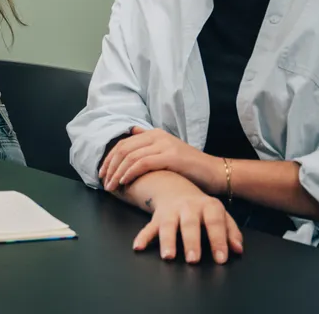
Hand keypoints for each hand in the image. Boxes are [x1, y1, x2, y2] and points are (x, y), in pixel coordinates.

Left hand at [100, 126, 224, 194]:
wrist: (215, 173)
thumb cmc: (190, 168)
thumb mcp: (166, 151)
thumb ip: (149, 144)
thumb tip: (131, 133)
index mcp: (154, 134)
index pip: (123, 144)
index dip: (110, 158)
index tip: (102, 173)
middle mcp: (157, 136)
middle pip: (124, 149)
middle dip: (110, 166)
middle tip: (103, 181)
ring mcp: (164, 145)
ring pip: (130, 156)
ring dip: (117, 172)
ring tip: (111, 186)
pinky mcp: (170, 156)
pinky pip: (143, 163)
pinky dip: (130, 173)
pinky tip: (124, 182)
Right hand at [133, 174, 243, 264]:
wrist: (176, 187)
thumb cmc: (203, 208)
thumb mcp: (220, 215)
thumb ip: (231, 231)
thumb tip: (238, 250)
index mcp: (208, 206)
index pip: (214, 223)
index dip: (218, 240)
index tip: (221, 258)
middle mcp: (188, 206)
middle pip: (190, 224)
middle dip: (191, 241)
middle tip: (193, 259)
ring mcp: (171, 211)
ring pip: (168, 225)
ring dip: (168, 241)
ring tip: (168, 256)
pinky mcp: (157, 217)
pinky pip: (148, 227)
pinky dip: (143, 237)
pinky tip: (138, 247)